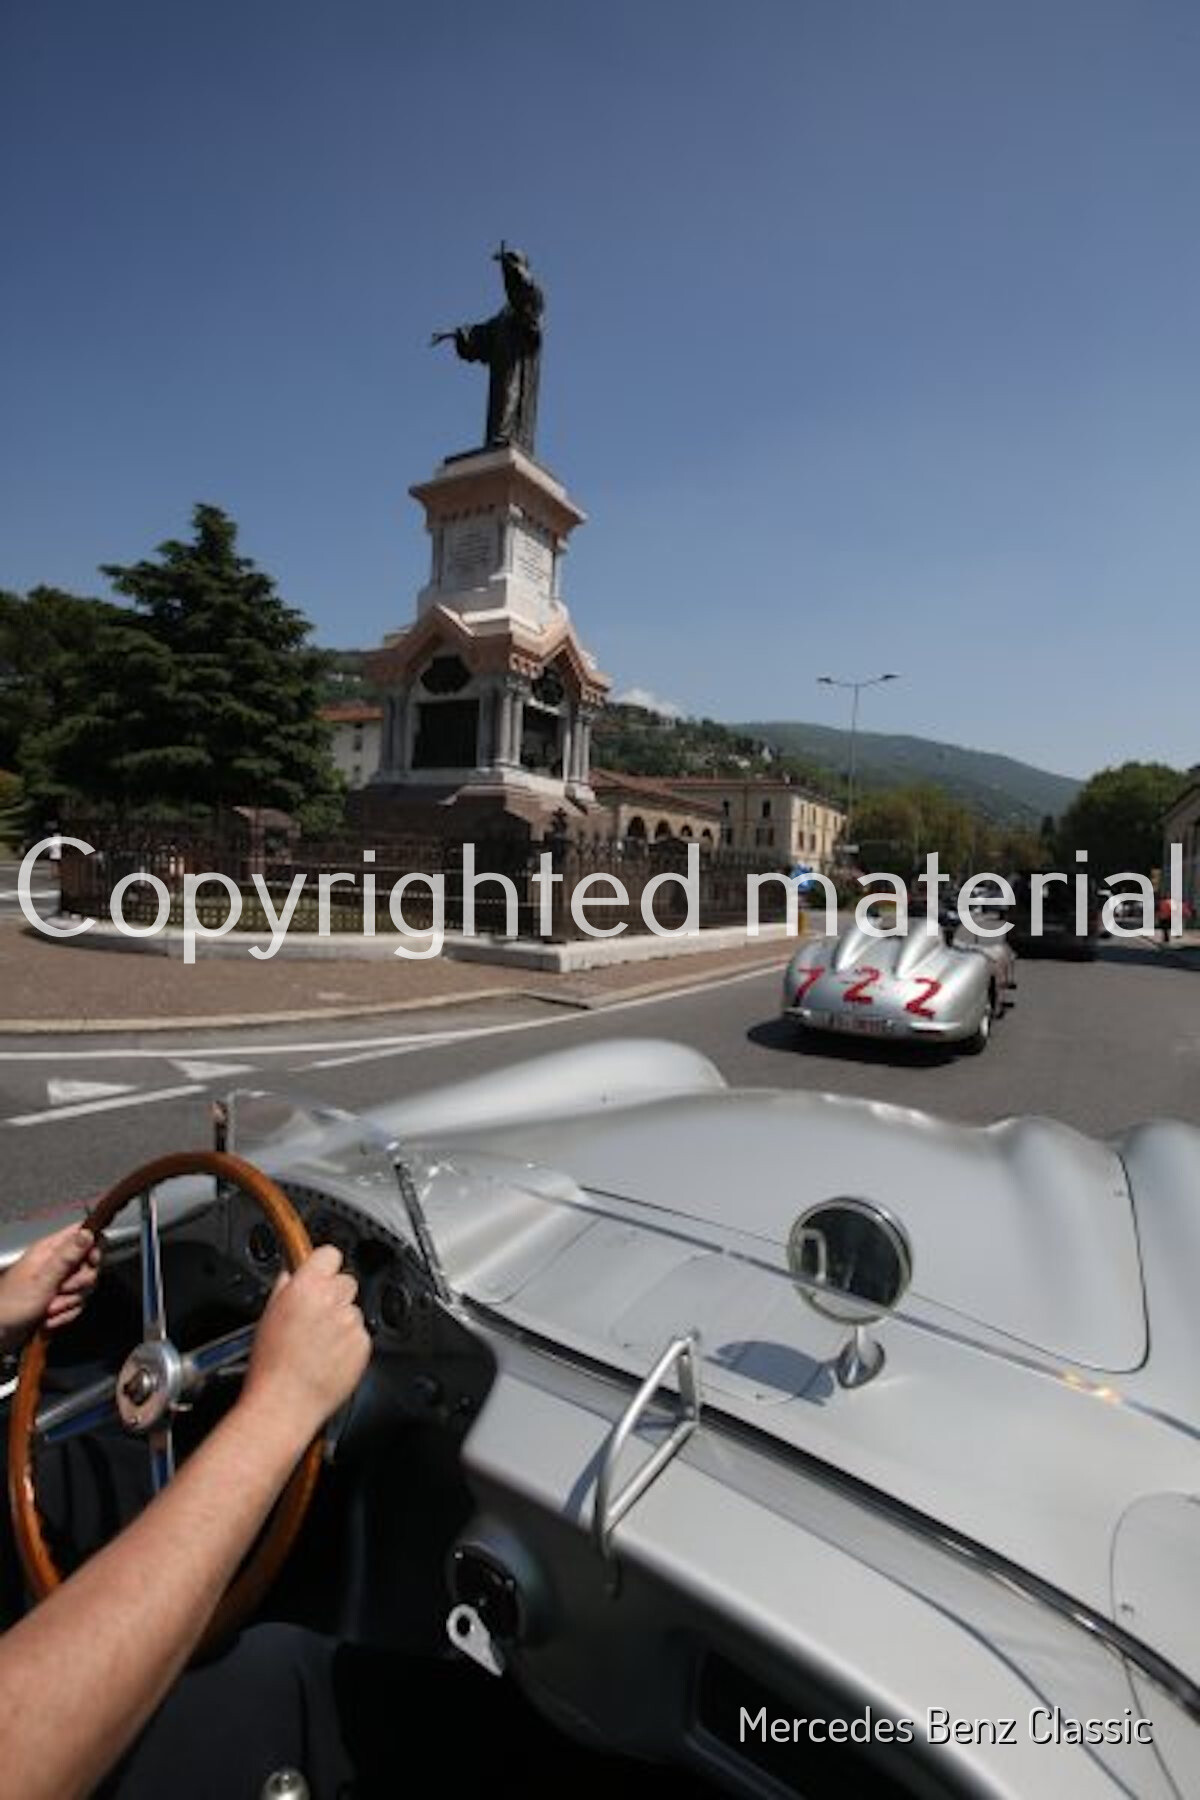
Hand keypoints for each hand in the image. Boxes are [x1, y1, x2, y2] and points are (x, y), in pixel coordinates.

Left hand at [0, 1224, 100, 1352]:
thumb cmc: (14, 1304)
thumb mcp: (43, 1279)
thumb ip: (67, 1256)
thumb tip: (88, 1232)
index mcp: (49, 1250)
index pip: (82, 1234)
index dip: (93, 1245)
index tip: (91, 1262)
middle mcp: (56, 1263)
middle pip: (89, 1265)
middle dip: (79, 1284)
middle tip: (62, 1291)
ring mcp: (57, 1282)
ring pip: (84, 1288)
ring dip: (69, 1303)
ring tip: (49, 1309)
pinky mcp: (58, 1299)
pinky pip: (77, 1304)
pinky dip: (65, 1314)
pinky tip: (49, 1319)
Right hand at [240, 1245, 369, 1445]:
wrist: (284, 1403)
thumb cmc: (270, 1366)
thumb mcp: (268, 1316)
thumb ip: (285, 1287)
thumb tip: (293, 1274)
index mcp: (306, 1288)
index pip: (329, 1254)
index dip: (323, 1265)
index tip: (319, 1275)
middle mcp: (332, 1301)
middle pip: (346, 1281)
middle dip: (334, 1295)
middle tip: (316, 1316)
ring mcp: (351, 1323)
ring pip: (353, 1310)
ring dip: (341, 1321)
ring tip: (319, 1344)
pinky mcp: (363, 1345)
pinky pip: (361, 1335)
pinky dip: (349, 1344)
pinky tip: (329, 1357)